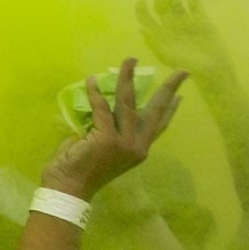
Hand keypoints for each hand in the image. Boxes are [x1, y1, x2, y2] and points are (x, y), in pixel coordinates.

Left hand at [41, 58, 187, 200]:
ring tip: (129, 61)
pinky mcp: (106, 138)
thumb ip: (109, 130)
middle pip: (157, 111)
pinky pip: (101, 108)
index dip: (171, 109)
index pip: (160, 126)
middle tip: (180, 72)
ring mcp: (123, 142)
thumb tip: (105, 108)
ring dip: (127, 78)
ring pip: (128, 102)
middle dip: (169, 89)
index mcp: (138, 149)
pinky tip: (91, 80)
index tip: (180, 95)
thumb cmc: (79, 169)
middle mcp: (137, 146)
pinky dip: (95, 92)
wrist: (68, 188)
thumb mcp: (102, 149)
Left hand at [137, 0, 230, 79]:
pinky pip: (195, 5)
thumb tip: (141, 29)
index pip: (146, 18)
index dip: (142, 9)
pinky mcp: (201, 19)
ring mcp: (185, 21)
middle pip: (161, 8)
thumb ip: (153, 42)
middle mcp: (170, 25)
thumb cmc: (186, 64)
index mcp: (159, 34)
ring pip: (176, 4)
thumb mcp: (166, 54)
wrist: (211, 67)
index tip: (141, 2)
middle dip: (159, 2)